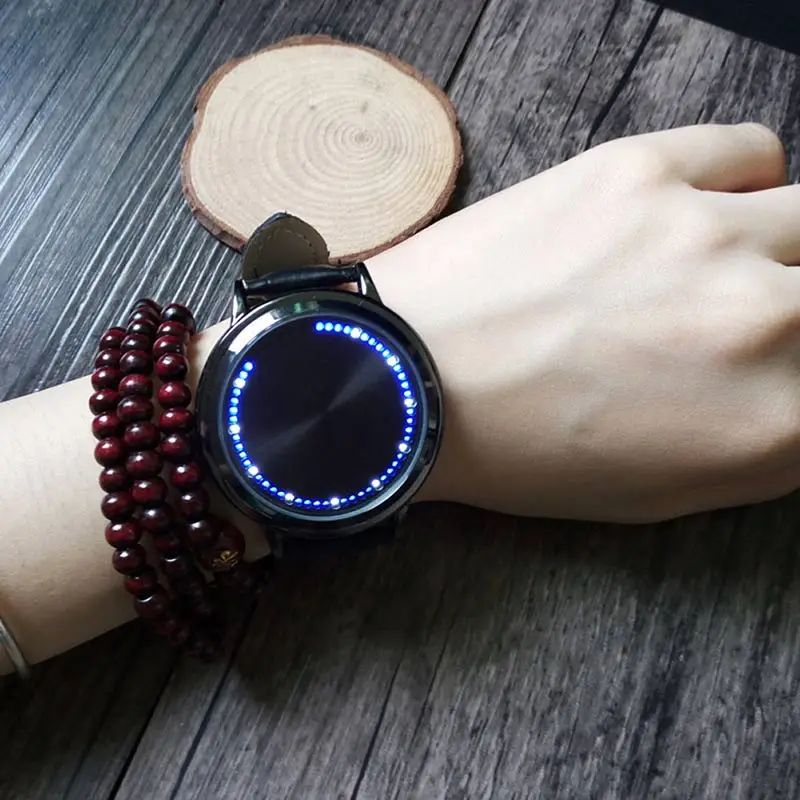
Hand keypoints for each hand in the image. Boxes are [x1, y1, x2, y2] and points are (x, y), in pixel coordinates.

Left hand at [369, 123, 799, 522]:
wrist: (408, 381)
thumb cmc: (519, 453)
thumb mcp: (658, 494)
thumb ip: (766, 448)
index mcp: (769, 425)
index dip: (798, 375)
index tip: (775, 365)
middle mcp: (764, 322)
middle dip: (793, 318)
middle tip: (734, 326)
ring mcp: (704, 234)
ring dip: (777, 252)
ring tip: (713, 271)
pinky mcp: (640, 169)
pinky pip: (751, 151)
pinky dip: (740, 183)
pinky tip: (692, 214)